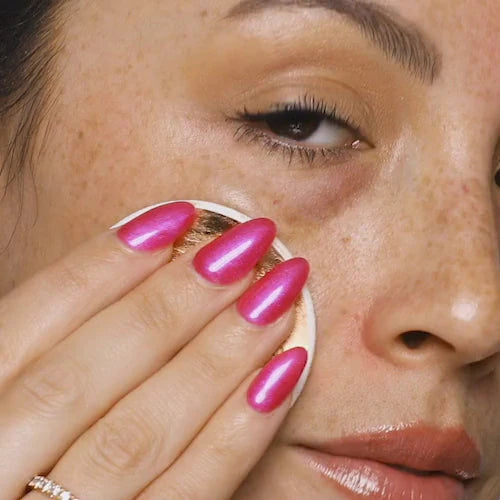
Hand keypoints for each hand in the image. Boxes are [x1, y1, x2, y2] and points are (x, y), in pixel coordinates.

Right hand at [0, 201, 309, 499]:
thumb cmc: (35, 449)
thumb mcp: (20, 399)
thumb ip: (58, 351)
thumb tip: (144, 260)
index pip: (27, 323)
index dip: (100, 263)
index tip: (176, 215)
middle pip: (81, 375)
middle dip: (171, 301)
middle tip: (247, 243)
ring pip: (137, 434)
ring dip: (218, 355)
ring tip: (278, 294)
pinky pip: (187, 498)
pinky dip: (238, 434)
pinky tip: (284, 373)